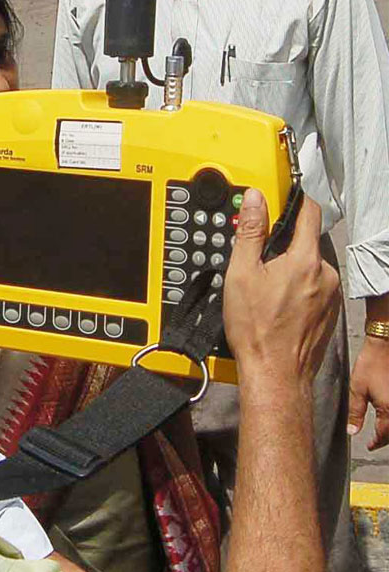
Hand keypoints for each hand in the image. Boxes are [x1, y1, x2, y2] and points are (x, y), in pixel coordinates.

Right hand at [223, 189, 339, 394]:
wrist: (276, 375)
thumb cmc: (258, 331)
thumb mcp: (242, 274)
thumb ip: (251, 232)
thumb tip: (256, 200)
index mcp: (306, 260)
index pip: (309, 212)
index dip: (295, 199)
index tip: (283, 196)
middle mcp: (326, 275)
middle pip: (306, 243)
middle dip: (284, 246)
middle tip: (258, 261)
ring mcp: (331, 295)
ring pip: (310, 267)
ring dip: (291, 270)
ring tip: (266, 291)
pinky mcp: (329, 312)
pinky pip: (314, 288)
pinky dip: (298, 290)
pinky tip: (278, 307)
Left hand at [347, 334, 388, 449]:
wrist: (385, 344)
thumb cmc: (372, 363)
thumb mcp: (357, 389)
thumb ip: (355, 413)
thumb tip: (353, 430)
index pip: (384, 435)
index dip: (376, 442)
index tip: (370, 446)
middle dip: (386, 438)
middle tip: (376, 442)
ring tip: (382, 432)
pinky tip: (388, 415)